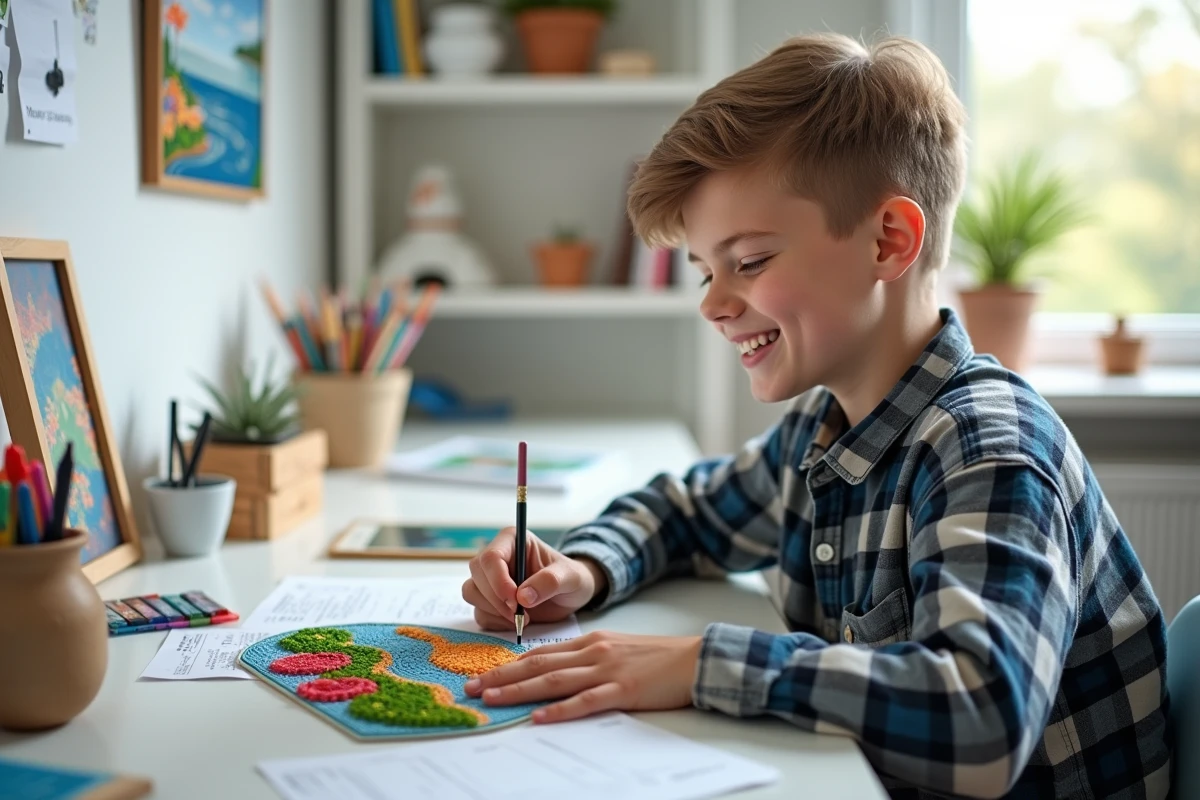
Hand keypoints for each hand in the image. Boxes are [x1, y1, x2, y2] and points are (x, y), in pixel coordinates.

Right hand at [462, 526, 606, 629]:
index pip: (491, 557)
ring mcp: (490, 579)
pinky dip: (495, 621)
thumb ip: (550, 582)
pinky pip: (479, 612)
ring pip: (472, 593)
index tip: (516, 601)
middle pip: (477, 575)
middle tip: (520, 614)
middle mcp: (497, 557)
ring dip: (494, 611)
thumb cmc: (572, 578)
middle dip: (497, 599)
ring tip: (522, 618)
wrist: (571, 595)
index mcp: (513, 540)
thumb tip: (523, 597)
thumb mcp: (571, 577)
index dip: (498, 580)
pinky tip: (516, 622)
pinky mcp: (489, 600)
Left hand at [464, 631, 701, 722]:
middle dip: (502, 677)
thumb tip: (555, 674)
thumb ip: (587, 659)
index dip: (509, 664)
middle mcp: (592, 651)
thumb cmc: (656, 658)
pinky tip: (540, 716)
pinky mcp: (623, 690)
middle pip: (538, 665)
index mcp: (590, 641)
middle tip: (473, 688)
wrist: (693, 659)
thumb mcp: (616, 649)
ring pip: (554, 680)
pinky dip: (560, 709)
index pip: (541, 653)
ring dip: (519, 691)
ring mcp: (606, 670)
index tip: (483, 674)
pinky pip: (586, 701)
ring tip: (492, 699)